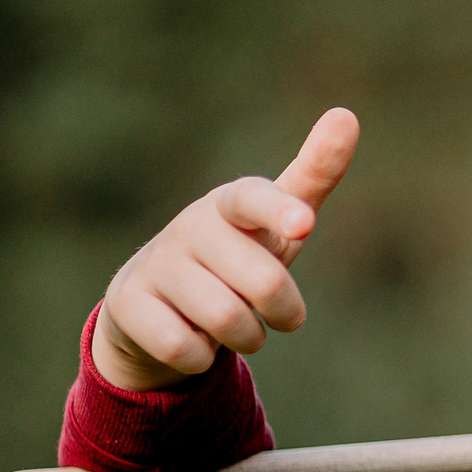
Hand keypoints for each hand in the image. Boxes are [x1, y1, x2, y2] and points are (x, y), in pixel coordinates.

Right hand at [92, 109, 359, 392]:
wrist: (156, 305)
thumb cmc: (236, 256)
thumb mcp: (279, 221)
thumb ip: (314, 175)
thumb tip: (346, 115)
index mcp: (230, 204)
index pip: (253, 199)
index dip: (280, 211)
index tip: (305, 223)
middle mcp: (190, 226)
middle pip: (261, 280)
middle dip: (284, 310)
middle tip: (284, 318)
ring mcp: (155, 264)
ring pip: (226, 318)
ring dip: (248, 337)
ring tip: (241, 330)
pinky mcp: (126, 304)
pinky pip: (185, 347)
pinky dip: (203, 356)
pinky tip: (194, 342)